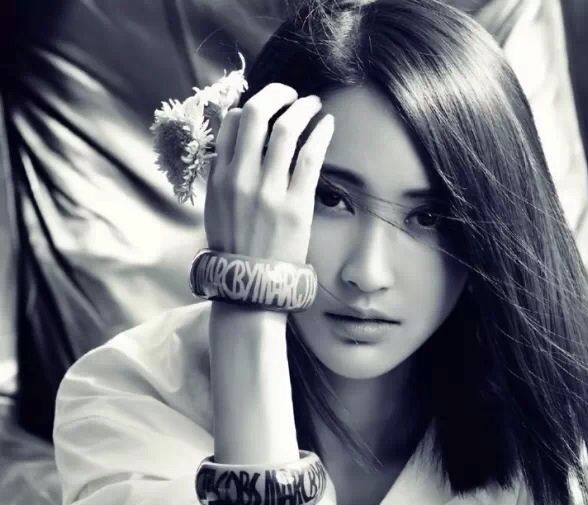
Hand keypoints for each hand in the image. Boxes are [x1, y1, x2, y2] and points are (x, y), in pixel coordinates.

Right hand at [204, 83, 333, 264]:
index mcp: (220, 178)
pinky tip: (327, 124)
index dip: (248, 107)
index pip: (230, 124)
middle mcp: (241, 178)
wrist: (251, 285)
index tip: (264, 108)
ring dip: (302, 108)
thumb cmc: (236, 248)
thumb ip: (224, 176)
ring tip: (313, 104)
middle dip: (276, 94)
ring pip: (285, 129)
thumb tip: (236, 146)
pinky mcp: (296, 204)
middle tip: (290, 93)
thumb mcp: (217, 209)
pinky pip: (310, 157)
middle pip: (255, 114)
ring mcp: (269, 191)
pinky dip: (320, 133)